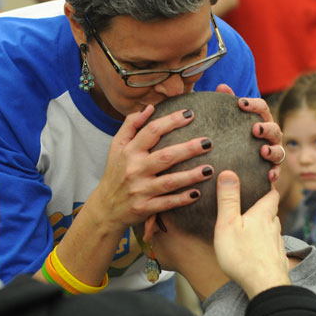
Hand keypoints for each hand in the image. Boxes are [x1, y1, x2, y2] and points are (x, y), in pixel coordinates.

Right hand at [90, 104, 213, 228]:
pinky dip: (181, 199)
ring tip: (210, 169)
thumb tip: (149, 108)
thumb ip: (130, 125)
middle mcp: (135, 169)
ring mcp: (140, 190)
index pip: (152, 131)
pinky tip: (197, 194)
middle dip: (188, 149)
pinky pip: (166, 203)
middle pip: (165, 156)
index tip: (190, 114)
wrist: (106, 208)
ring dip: (190, 176)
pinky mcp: (145, 208)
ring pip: (169, 182)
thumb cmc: (115, 173)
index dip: (171, 121)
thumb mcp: (116, 147)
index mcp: (129, 151)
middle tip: (208, 142)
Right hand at [212, 171, 288, 297]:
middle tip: (250, 205)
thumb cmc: (243, 255)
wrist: (265, 286)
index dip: (268, 187)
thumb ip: (228, 199)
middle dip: (263, 207)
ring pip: (272, 229)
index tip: (262, 181)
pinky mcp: (277, 260)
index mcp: (263, 214)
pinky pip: (271, 246)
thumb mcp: (228, 224)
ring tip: (250, 227)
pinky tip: (255, 250)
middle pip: (271, 212)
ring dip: (264, 226)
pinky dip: (264, 244)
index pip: (272, 194)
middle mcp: (274, 227)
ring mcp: (277, 244)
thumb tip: (229, 172)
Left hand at [216, 84, 284, 182]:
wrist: (235, 165)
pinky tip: (269, 175)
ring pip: (279, 151)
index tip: (240, 103)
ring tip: (263, 151)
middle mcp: (270, 137)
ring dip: (272, 151)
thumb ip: (226, 104)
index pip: (262, 108)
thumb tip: (221, 86)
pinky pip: (276, 172)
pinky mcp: (271, 171)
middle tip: (255, 129)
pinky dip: (274, 173)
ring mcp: (272, 154)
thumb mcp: (228, 122)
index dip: (253, 104)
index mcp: (261, 121)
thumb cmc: (233, 138)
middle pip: (274, 129)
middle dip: (266, 128)